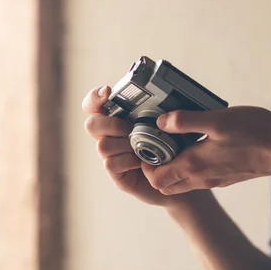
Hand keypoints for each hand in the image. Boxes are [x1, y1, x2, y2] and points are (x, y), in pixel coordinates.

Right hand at [82, 86, 207, 207]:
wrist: (179, 176)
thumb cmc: (174, 146)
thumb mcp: (168, 124)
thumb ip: (160, 110)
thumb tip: (163, 100)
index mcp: (119, 118)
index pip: (94, 104)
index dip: (95, 97)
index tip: (107, 92)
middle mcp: (110, 135)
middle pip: (91, 124)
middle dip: (110, 124)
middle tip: (130, 128)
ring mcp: (111, 154)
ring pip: (102, 145)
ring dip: (123, 145)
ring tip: (141, 148)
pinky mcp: (116, 173)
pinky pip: (110, 164)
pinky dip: (127, 161)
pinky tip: (141, 162)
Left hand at [142, 106, 270, 194]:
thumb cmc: (255, 133)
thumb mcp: (217, 119)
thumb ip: (186, 121)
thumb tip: (160, 122)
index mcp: (195, 165)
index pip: (156, 179)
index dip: (145, 165)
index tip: (147, 145)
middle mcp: (202, 178)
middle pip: (166, 185)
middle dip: (155, 169)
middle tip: (157, 145)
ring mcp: (215, 180)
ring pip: (182, 183)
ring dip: (173, 168)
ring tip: (176, 142)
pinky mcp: (226, 177)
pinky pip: (198, 178)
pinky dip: (190, 167)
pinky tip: (198, 144)